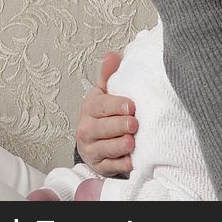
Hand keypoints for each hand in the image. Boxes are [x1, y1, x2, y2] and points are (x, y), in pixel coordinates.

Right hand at [76, 52, 137, 175]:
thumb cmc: (104, 112)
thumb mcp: (105, 91)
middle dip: (118, 126)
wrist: (96, 139)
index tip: (131, 106)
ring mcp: (92, 149)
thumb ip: (109, 74)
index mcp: (90, 108)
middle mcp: (87, 129)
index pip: (100, 106)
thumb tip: (113, 55)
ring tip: (132, 143)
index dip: (115, 105)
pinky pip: (109, 166)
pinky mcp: (99, 165)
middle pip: (101, 129)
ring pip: (104, 149)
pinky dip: (120, 165)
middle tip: (134, 124)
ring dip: (119, 146)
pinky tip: (131, 161)